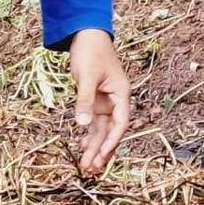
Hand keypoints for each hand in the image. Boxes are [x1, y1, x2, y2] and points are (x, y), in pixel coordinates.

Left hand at [67, 29, 136, 173]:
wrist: (86, 35)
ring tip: (87, 166)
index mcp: (121, 93)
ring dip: (95, 147)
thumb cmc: (90, 51)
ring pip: (101, 130)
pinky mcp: (95, 102)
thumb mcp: (86, 76)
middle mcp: (116, 101)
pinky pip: (94, 123)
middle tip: (92, 169)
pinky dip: (89, 136)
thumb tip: (82, 124)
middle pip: (110, 131)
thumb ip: (85, 100)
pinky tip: (82, 148)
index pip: (120, 123)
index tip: (102, 156)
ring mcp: (105, 102)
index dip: (112, 141)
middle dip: (102, 150)